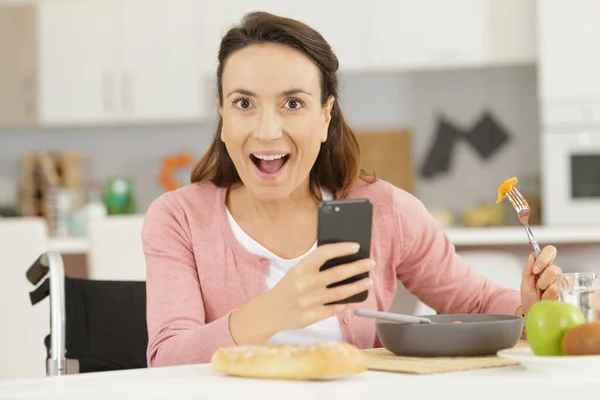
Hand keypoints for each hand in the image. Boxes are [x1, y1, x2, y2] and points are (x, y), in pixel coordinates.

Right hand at [229, 242, 373, 344]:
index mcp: (300, 268)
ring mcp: (308, 301)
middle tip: (370, 263)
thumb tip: (343, 260)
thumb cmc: (287, 288)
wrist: (269, 311)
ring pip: (340, 293)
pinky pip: (334, 309)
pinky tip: (353, 299)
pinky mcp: (311, 316)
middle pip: (337, 273)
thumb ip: (315, 267)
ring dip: (357, 286)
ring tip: (368, 281)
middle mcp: (305, 284)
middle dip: (358, 267)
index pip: (324, 253)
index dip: (341, 248)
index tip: (356, 246)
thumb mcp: (296, 272)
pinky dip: (345, 303)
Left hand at [520, 245, 561, 314]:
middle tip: (538, 287)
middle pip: (553, 269)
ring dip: (545, 290)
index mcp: (544, 266)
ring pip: (556, 281)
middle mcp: (555, 272)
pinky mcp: (567, 292)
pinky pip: (557, 291)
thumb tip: (532, 256)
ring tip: (542, 294)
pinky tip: (547, 299)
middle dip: (542, 280)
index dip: (544, 258)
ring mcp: (562, 282)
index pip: (550, 251)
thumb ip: (527, 269)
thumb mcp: (525, 283)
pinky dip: (548, 296)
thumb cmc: (530, 297)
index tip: (536, 269)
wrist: (533, 312)